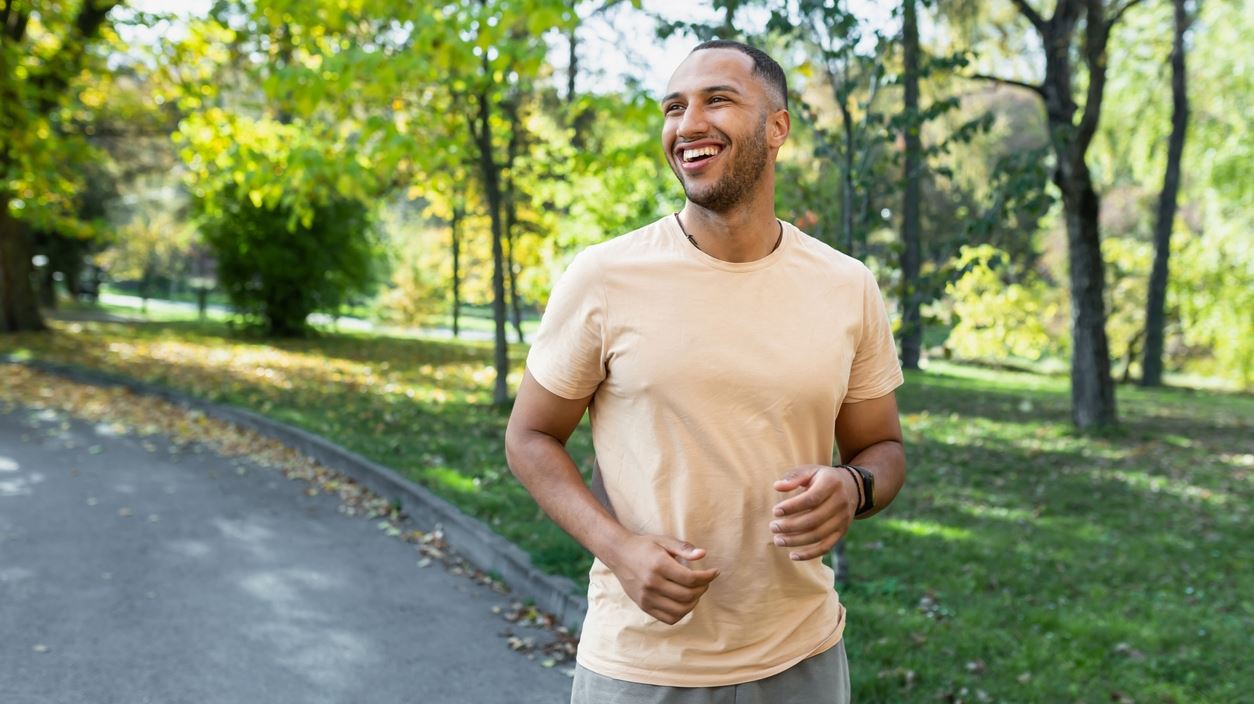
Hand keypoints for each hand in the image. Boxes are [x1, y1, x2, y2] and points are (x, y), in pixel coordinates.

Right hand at [604, 534, 719, 624]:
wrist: (619, 554)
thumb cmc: (644, 546)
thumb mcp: (664, 541)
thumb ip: (683, 548)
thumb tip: (703, 555)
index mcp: (659, 565)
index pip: (690, 579)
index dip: (707, 577)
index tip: (715, 572)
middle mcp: (652, 583)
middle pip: (687, 595)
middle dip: (702, 589)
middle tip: (705, 582)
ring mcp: (647, 597)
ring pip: (680, 610)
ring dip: (694, 602)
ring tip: (696, 592)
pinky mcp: (644, 606)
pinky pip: (668, 618)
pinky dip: (681, 613)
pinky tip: (684, 602)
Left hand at [771, 465, 858, 560]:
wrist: (852, 488)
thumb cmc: (822, 479)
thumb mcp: (810, 471)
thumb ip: (793, 477)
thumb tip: (777, 487)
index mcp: (831, 484)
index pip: (811, 499)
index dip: (792, 507)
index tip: (775, 511)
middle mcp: (840, 502)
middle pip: (814, 519)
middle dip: (791, 526)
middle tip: (773, 527)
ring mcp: (842, 519)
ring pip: (819, 535)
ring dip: (796, 541)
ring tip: (778, 540)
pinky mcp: (841, 532)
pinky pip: (826, 547)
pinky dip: (809, 554)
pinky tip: (792, 556)